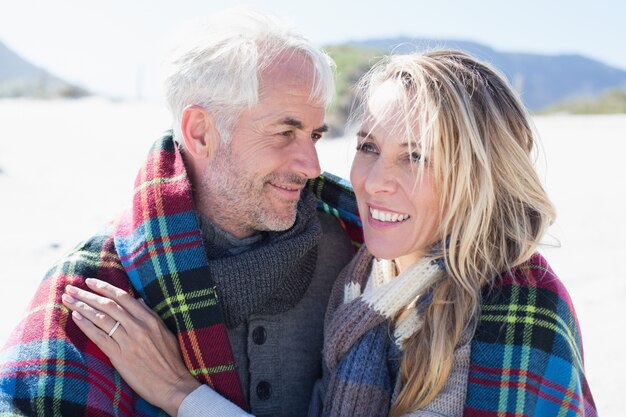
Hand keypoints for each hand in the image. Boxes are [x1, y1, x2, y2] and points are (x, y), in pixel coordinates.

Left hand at [61, 278, 200, 415]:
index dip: (104, 287)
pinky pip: (99, 337)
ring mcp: (128, 341)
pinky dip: (86, 326)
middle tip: (71, 288)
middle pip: (108, 305)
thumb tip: (138, 300)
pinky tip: (75, 317)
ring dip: (82, 307)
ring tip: (67, 300)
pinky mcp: (120, 356)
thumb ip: (150, 314)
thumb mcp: (165, 332)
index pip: (123, 297)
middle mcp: (138, 327)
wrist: (171, 383)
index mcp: (150, 319)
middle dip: (87, 294)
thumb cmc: (170, 359)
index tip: (90, 282)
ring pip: (101, 318)